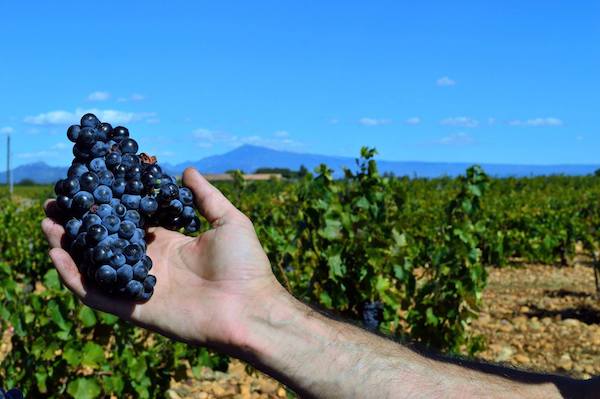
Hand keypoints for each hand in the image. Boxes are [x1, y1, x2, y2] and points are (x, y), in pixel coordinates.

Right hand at [41, 168, 282, 350]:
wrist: (249, 307)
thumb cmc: (245, 264)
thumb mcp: (228, 220)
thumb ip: (205, 196)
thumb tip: (186, 170)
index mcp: (169, 243)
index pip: (130, 223)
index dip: (110, 207)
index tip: (90, 188)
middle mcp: (150, 262)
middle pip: (107, 242)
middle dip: (81, 224)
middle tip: (56, 204)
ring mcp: (140, 286)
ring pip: (95, 265)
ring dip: (69, 246)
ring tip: (47, 223)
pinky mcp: (134, 308)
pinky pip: (97, 294)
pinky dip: (74, 277)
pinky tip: (56, 254)